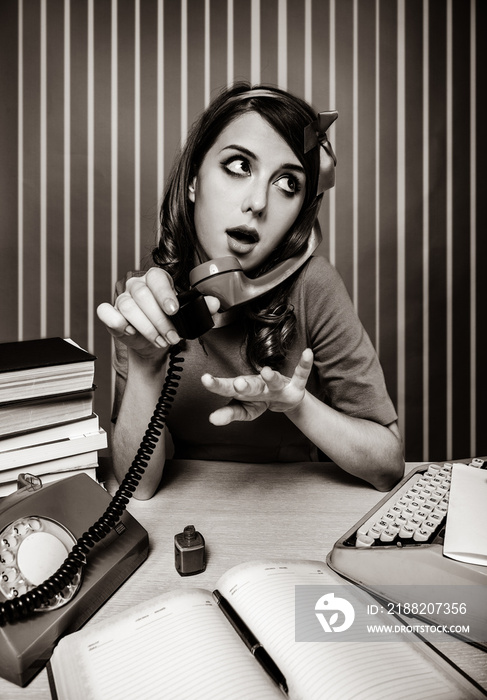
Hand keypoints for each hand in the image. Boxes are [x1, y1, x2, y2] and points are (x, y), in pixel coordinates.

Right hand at [96, 268, 219, 360]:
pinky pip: (105, 312)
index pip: (157, 278)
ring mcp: (122, 299)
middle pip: (143, 296)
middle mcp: (137, 286)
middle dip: (160, 320)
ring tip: (160, 341)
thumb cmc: (171, 325)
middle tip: (172, 337)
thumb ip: (202, 308)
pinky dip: (116, 321)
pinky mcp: (110, 313)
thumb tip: (214, 303)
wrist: (155, 345)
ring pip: (127, 306)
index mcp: (156, 280)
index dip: (165, 294)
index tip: (174, 310)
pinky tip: (130, 331)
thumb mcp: (188, 317)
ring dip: (145, 327)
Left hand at [201, 349, 313, 425]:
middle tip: (237, 384)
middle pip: (251, 386)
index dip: (217, 385)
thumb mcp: (245, 410)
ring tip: (268, 372)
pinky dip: (304, 365)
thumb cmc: (260, 400)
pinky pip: (300, 375)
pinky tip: (308, 354)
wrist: (283, 398)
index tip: (205, 379)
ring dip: (271, 377)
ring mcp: (277, 385)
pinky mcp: (294, 386)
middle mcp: (260, 385)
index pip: (227, 388)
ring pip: (273, 381)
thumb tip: (212, 419)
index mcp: (245, 391)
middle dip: (245, 386)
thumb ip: (229, 413)